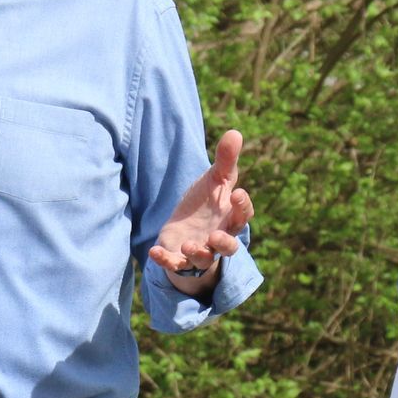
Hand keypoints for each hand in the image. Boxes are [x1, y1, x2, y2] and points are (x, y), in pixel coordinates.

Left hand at [149, 129, 252, 295]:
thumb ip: (226, 160)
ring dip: (197, 253)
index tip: (237, 193)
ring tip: (189, 245)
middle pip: (229, 247)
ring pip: (203, 260)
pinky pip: (174, 265)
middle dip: (224, 243)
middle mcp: (219, 238)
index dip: (243, 207)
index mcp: (231, 218)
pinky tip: (154, 252)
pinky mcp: (179, 258)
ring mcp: (200, 250)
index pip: (243, 216)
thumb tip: (236, 132)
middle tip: (216, 234)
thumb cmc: (206, 202)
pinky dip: (166, 261)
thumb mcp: (215, 180)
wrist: (186, 224)